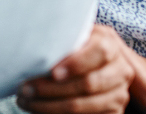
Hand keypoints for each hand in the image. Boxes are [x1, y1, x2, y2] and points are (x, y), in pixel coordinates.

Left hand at [17, 25, 135, 113]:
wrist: (90, 67)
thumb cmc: (72, 49)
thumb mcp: (72, 38)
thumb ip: (63, 40)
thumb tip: (35, 47)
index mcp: (109, 44)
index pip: (100, 52)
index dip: (76, 63)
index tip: (52, 72)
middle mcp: (120, 70)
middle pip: (88, 83)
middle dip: (52, 89)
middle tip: (25, 89)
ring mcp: (119, 94)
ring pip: (83, 105)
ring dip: (49, 106)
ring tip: (25, 101)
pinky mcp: (114, 112)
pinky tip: (38, 110)